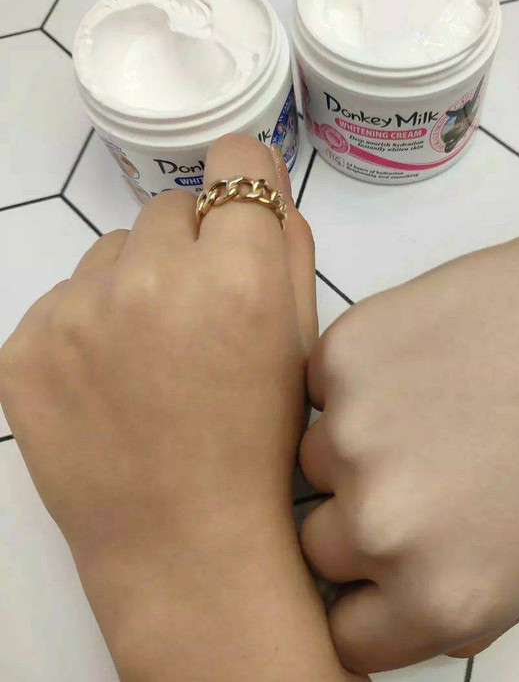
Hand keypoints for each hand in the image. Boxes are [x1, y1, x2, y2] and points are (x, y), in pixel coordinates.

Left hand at [0, 137, 360, 680]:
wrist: (187, 544)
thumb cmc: (264, 445)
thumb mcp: (304, 343)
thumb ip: (289, 248)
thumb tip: (261, 184)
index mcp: (237, 275)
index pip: (234, 161)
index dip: (243, 185)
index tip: (240, 217)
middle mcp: (150, 279)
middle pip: (168, 208)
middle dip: (190, 246)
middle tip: (201, 315)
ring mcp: (74, 314)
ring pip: (110, 250)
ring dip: (134, 281)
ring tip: (151, 354)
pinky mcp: (20, 351)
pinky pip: (62, 301)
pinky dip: (88, 325)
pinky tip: (109, 381)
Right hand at [299, 160, 518, 672]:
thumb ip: (452, 603)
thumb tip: (390, 603)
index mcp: (440, 599)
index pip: (349, 633)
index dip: (366, 596)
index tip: (377, 567)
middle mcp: (383, 529)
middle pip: (321, 543)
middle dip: (356, 515)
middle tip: (417, 467)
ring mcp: (352, 436)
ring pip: (315, 458)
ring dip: (355, 441)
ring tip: (428, 402)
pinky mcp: (342, 358)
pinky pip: (323, 384)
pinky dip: (357, 377)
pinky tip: (420, 358)